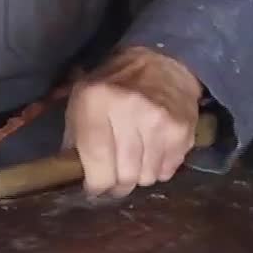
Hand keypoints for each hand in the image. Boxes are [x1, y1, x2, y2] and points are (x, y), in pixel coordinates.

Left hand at [63, 46, 202, 198]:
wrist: (161, 62)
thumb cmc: (113, 85)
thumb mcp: (81, 101)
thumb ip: (74, 138)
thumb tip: (71, 176)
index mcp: (94, 101)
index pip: (96, 162)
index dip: (95, 185)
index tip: (94, 189)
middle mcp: (127, 110)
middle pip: (123, 175)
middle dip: (117, 185)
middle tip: (115, 181)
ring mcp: (158, 121)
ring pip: (147, 177)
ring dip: (139, 176)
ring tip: (134, 160)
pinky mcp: (181, 129)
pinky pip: (168, 171)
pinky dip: (159, 169)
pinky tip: (153, 151)